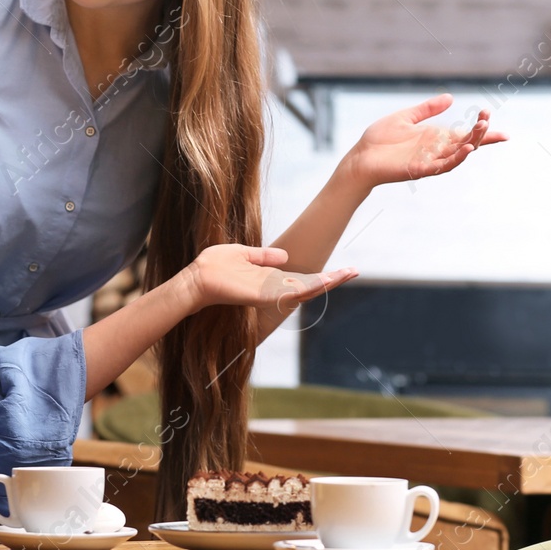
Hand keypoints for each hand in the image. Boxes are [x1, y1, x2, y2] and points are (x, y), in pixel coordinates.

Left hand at [182, 244, 356, 315]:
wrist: (195, 280)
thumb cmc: (215, 268)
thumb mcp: (243, 254)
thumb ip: (264, 256)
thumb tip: (285, 255)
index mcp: (271, 279)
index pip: (303, 278)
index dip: (323, 275)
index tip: (344, 268)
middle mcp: (274, 288)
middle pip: (309, 286)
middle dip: (332, 280)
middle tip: (354, 271)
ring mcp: (269, 294)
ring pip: (303, 291)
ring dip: (324, 283)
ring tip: (346, 274)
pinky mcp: (261, 295)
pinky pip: (286, 293)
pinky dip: (305, 289)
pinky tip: (321, 283)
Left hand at [338, 94, 505, 192]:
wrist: (360, 157)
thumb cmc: (379, 139)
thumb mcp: (406, 118)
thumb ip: (427, 109)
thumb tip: (450, 98)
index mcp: (436, 138)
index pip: (465, 133)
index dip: (482, 128)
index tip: (491, 115)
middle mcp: (437, 150)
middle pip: (467, 143)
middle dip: (480, 132)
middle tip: (485, 118)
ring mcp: (430, 160)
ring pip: (458, 155)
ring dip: (472, 144)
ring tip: (482, 130)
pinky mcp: (420, 169)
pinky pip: (442, 166)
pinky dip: (456, 159)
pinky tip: (466, 150)